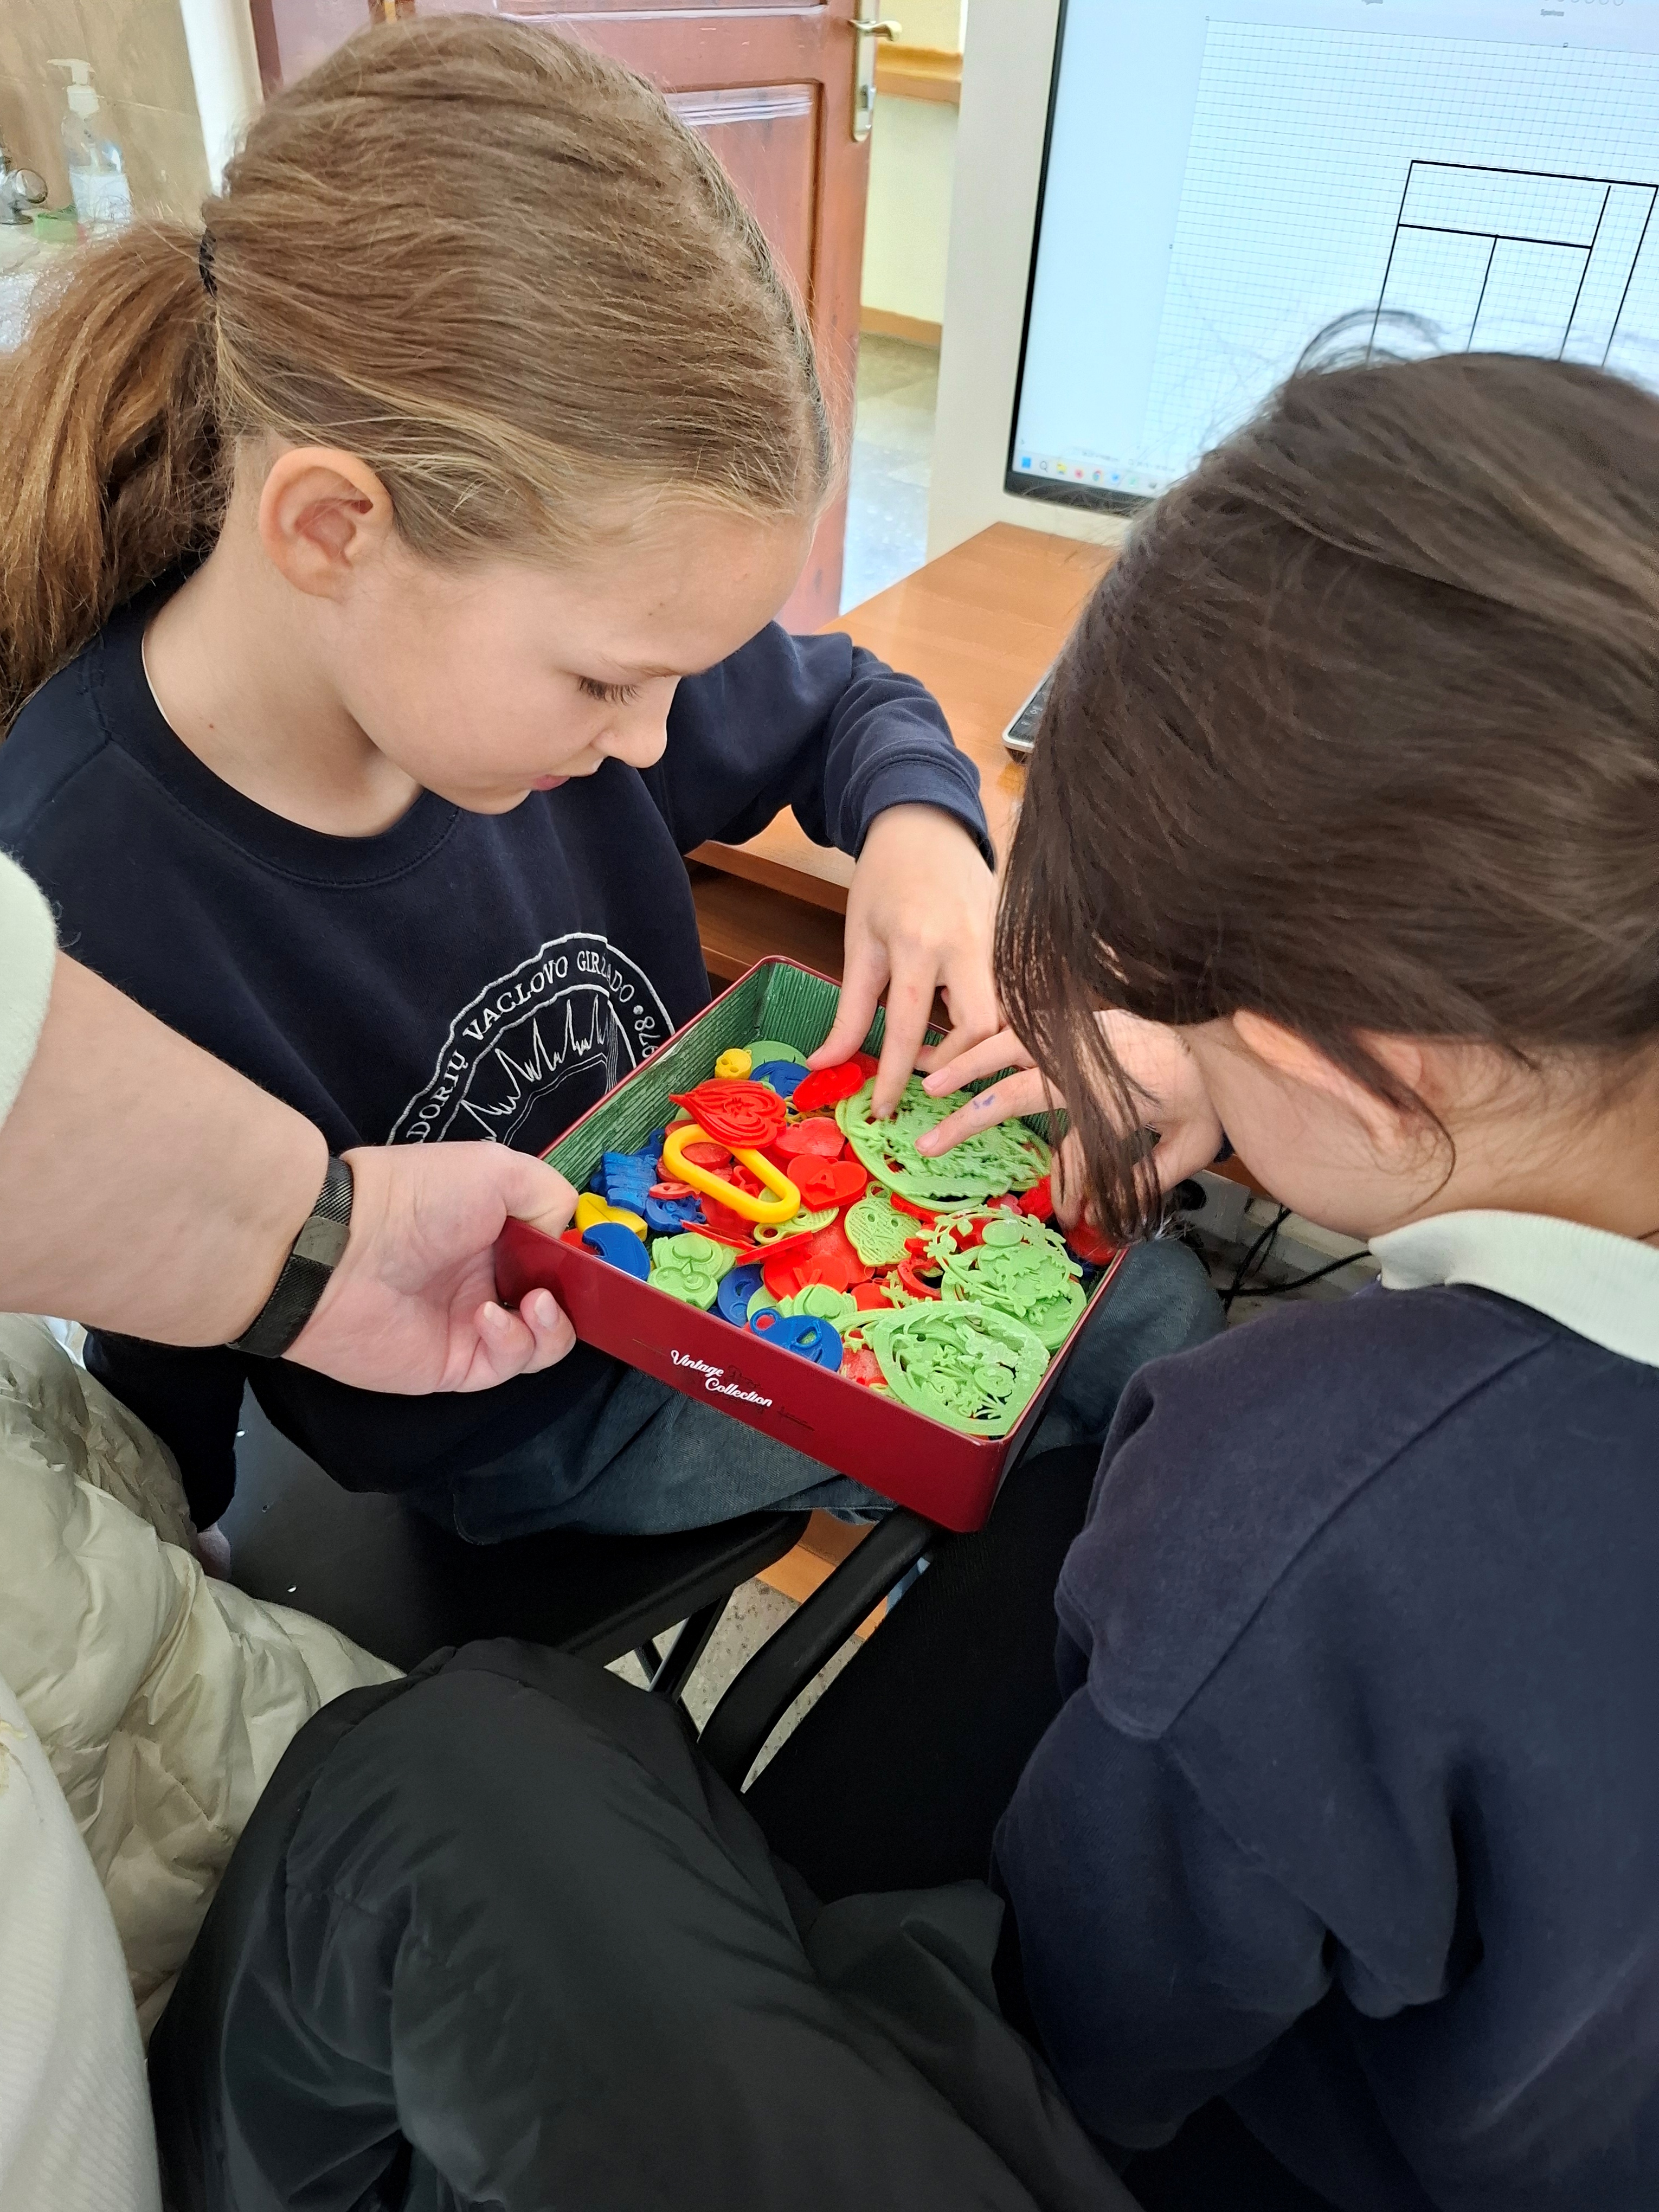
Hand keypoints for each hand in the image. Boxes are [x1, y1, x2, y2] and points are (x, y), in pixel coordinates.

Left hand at [286, 1142, 577, 1392]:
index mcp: (499, 1229)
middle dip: (579, 1296)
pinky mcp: (457, 1365)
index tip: (602, 1258)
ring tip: (533, 1303)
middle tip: (577, 1287)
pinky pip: (510, 1364)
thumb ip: (551, 1196)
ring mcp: (475, 1323)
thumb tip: (571, 1237)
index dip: (585, 1258)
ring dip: (553, 1323)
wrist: (338, 1250)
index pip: (559, 1252)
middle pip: (562, 1299)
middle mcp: (491, 1275)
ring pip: (545, 1340)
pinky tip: (488, 1315)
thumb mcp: (498, 1169)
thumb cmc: (418, 1197)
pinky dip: (513, 1342)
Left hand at [811, 805, 999, 1116]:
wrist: (926, 825)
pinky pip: (1009, 996)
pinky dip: (985, 1018)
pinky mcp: (1012, 943)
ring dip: (972, 1043)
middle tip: (920, 1070)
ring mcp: (998, 943)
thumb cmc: (885, 880)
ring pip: (1004, 1015)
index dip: (897, 1076)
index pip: (911, 1027)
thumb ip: (849, 1010)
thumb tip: (826, 1064)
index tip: (884, 1110)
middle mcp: (968, 946)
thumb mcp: (859, 942)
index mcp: (918, 944)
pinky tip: (959, 1018)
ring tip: (937, 1045)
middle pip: (980, 1028)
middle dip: (954, 1063)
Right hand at [915, 1012, 1223, 1211]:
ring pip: (1009, 1045)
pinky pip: (1028, 1020)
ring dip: (968, 1063)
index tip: (1068, 1217)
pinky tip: (973, 1039)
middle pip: (1011, 1092)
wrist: (1226, 1022)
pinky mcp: (1083, 1015)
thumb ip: (1151, 1175)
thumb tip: (1106, 1211)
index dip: (1067, 1191)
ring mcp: (1079, 1034)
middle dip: (967, 1120)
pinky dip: (997, 1032)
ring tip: (931, 1077)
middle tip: (927, 1142)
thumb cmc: (1214, 1086)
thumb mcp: (1193, 1141)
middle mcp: (1083, 1064)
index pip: (1071, 1156)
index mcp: (1108, 1101)